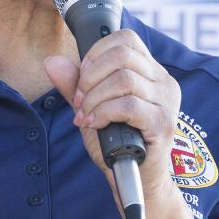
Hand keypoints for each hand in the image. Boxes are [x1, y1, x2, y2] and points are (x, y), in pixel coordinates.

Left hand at [44, 30, 179, 202]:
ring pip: (123, 79)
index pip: (125, 39)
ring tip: (86, 115)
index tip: (82, 76)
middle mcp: (163, 81)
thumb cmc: (116, 142)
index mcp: (150, 71)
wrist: (134, 179)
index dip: (97, 52)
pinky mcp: (163, 122)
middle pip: (122, 55)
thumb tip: (52, 62)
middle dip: (91, 76)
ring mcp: (166, 101)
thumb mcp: (91, 107)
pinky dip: (103, 113)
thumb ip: (75, 85)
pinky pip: (128, 105)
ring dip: (94, 97)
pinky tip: (94, 124)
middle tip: (80, 100)